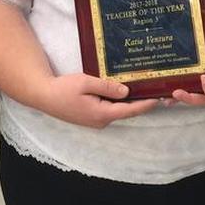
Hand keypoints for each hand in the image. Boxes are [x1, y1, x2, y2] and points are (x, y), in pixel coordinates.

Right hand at [33, 73, 158, 127]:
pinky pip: (110, 110)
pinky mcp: (91, 117)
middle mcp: (101, 121)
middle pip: (127, 111)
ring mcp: (96, 121)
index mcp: (102, 114)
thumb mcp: (86, 83)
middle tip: (156, 90)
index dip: (146, 104)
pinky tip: (124, 91)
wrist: (44, 96)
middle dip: (141, 101)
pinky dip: (118, 102)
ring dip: (130, 101)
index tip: (160, 98)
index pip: (130, 110)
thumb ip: (107, 87)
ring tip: (144, 89)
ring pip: (118, 110)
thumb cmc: (63, 88)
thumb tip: (126, 91)